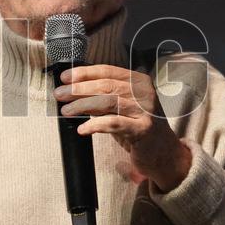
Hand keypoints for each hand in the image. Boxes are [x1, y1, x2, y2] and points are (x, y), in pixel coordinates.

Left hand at [53, 64, 191, 191]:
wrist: (164, 153)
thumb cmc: (139, 128)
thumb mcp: (124, 107)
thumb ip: (105, 97)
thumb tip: (73, 90)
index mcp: (138, 81)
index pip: (108, 71)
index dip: (84, 73)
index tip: (65, 78)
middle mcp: (144, 92)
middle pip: (106, 86)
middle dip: (79, 89)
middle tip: (60, 94)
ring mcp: (145, 110)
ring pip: (108, 102)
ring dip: (82, 105)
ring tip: (66, 111)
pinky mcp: (143, 129)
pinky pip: (114, 124)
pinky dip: (95, 125)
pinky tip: (82, 129)